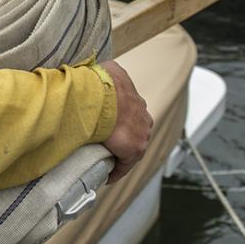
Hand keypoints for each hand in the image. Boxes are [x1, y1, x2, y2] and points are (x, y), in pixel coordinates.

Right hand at [99, 60, 151, 183]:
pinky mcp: (135, 148)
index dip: (121, 120)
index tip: (110, 126)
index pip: (131, 112)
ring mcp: (142, 132)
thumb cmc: (102, 82)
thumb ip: (108, 69)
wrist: (102, 96)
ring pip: (130, 146)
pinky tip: (107, 175)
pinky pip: (125, 164)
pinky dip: (116, 170)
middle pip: (134, 130)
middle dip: (122, 136)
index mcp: (137, 99)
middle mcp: (143, 116)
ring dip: (119, 152)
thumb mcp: (107, 68)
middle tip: (106, 143)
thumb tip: (101, 68)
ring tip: (104, 158)